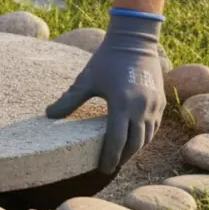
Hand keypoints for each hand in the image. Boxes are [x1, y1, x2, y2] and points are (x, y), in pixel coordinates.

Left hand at [47, 11, 165, 172]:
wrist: (134, 39)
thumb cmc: (107, 58)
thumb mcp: (86, 79)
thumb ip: (69, 100)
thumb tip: (48, 115)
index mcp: (122, 103)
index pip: (117, 140)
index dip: (109, 158)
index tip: (102, 169)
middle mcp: (141, 107)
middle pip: (134, 144)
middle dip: (122, 158)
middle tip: (110, 167)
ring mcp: (154, 104)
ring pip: (147, 138)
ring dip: (134, 150)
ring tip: (120, 157)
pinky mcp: (160, 101)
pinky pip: (154, 126)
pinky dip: (144, 138)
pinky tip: (133, 141)